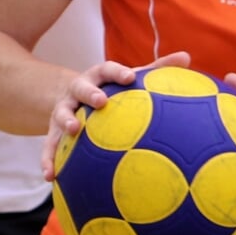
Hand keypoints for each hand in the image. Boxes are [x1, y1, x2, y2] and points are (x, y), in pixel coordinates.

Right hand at [42, 51, 192, 180]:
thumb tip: (187, 57)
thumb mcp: (128, 78)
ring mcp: (63, 110)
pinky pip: (49, 146)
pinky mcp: (53, 132)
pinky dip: (48, 160)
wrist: (72, 97)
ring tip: (73, 130)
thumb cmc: (111, 89)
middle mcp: (78, 91)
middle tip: (100, 101)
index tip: (129, 77)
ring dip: (66, 121)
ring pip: (60, 114)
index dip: (117, 72)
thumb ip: (156, 68)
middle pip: (81, 88)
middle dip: (89, 93)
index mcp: (98, 77)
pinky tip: (51, 177)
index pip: (107, 70)